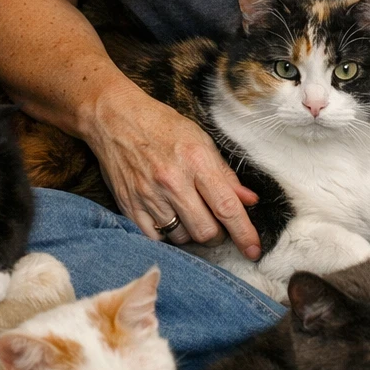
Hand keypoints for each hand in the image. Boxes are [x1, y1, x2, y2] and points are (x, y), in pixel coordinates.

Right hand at [83, 78, 260, 258]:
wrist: (115, 119)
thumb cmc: (161, 125)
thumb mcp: (200, 139)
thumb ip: (225, 174)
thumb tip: (249, 200)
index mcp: (196, 161)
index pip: (227, 207)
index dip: (244, 233)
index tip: (253, 250)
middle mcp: (172, 182)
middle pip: (205, 231)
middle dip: (217, 234)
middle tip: (216, 222)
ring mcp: (149, 196)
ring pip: (182, 237)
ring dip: (191, 233)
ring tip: (189, 213)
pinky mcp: (130, 207)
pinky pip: (156, 238)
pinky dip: (167, 234)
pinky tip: (170, 218)